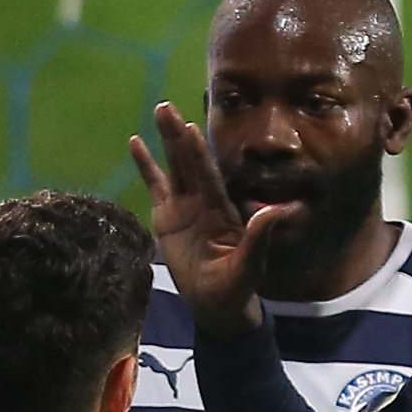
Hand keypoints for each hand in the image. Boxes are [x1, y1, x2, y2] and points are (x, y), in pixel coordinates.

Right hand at [128, 103, 296, 340]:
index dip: (198, 152)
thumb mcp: (249, 266)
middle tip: (167, 107)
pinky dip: (145, 165)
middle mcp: (203, 200)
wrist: (216, 304)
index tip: (190, 128)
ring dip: (166, 140)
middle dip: (178, 135)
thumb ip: (259, 238)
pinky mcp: (166, 216)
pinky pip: (155, 185)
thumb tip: (275, 210)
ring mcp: (183, 206)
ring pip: (174, 166)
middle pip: (189, 162)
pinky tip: (135, 142)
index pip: (208, 175)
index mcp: (222, 208)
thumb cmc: (235, 287)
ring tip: (159, 110)